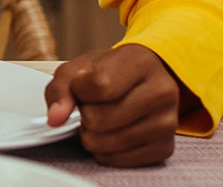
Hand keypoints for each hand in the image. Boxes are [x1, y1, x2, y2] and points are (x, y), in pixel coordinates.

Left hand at [43, 43, 180, 165]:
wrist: (145, 80)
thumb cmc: (111, 71)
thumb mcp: (80, 67)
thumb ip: (60, 88)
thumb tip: (55, 117)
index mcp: (141, 62)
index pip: (98, 86)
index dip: (79, 89)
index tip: (82, 86)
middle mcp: (161, 92)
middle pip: (98, 119)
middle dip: (84, 114)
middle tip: (93, 105)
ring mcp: (167, 123)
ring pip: (104, 143)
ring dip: (91, 134)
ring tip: (103, 117)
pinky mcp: (164, 148)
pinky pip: (114, 160)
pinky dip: (104, 150)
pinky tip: (113, 132)